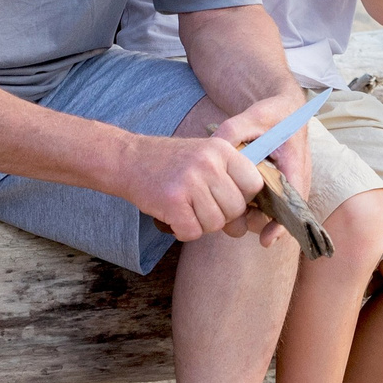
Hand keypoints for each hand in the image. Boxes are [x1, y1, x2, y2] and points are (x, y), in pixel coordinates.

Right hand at [118, 132, 264, 243]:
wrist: (128, 159)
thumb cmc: (170, 164)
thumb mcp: (204, 158)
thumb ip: (228, 184)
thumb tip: (243, 227)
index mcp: (221, 149)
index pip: (254, 184)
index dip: (243, 198)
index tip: (224, 197)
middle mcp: (208, 163)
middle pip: (236, 209)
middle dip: (220, 215)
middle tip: (200, 206)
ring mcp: (190, 182)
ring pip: (215, 224)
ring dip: (200, 224)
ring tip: (185, 208)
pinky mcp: (172, 202)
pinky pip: (192, 232)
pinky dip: (182, 231)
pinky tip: (173, 216)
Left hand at [215, 94, 313, 249]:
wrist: (286, 109)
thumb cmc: (274, 113)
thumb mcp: (254, 116)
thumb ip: (233, 131)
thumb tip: (213, 147)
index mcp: (294, 166)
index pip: (292, 203)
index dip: (280, 225)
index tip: (265, 240)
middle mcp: (294, 179)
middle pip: (280, 213)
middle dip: (259, 222)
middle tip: (234, 221)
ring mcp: (286, 183)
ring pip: (272, 210)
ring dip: (253, 215)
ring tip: (231, 213)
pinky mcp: (277, 182)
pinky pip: (267, 202)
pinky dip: (252, 206)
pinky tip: (234, 205)